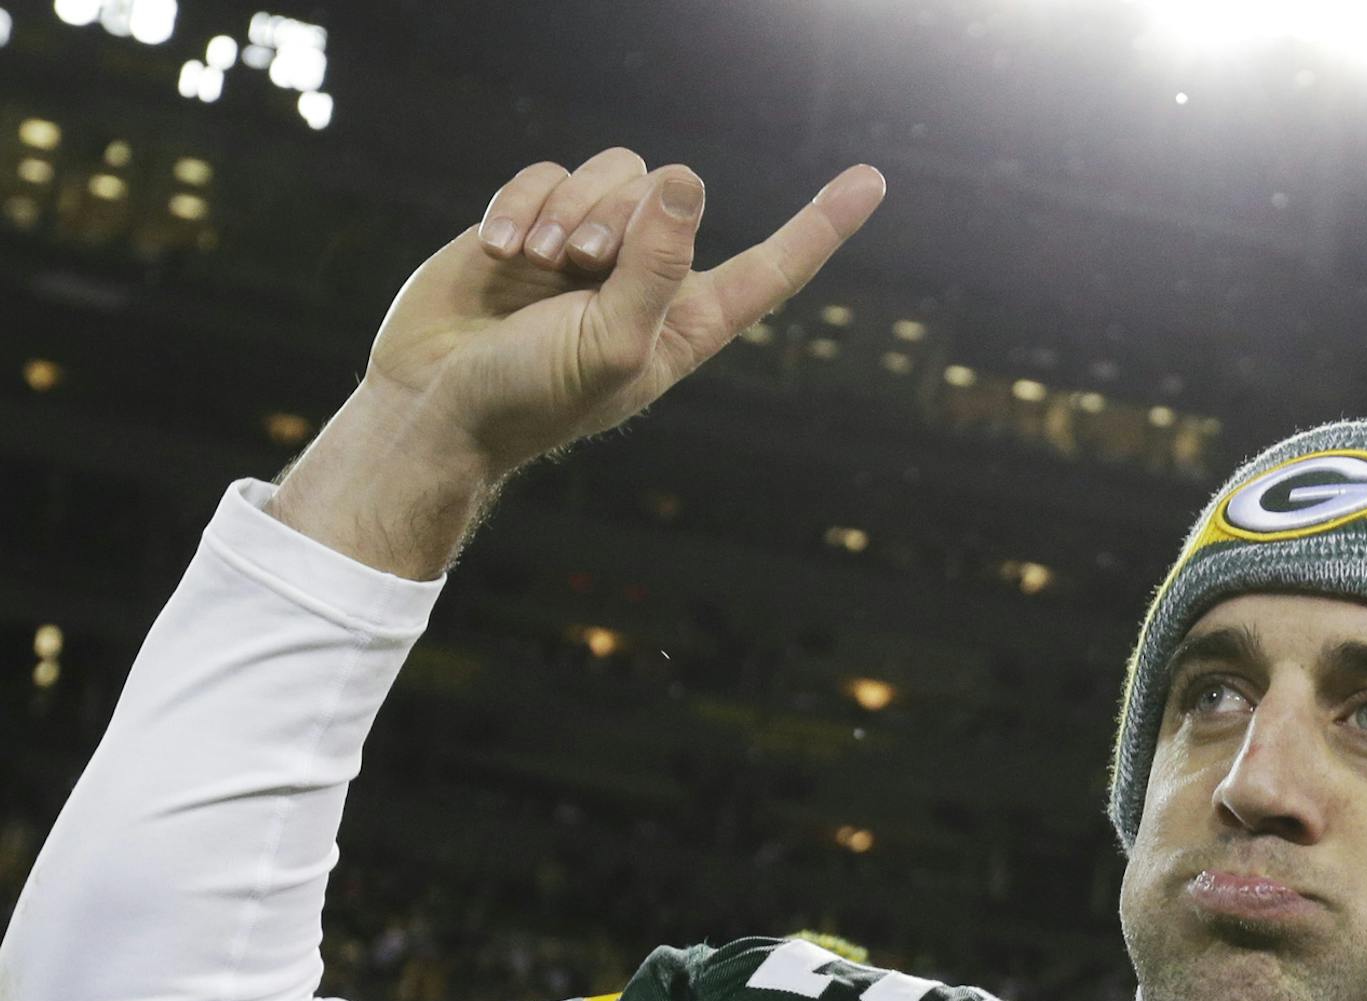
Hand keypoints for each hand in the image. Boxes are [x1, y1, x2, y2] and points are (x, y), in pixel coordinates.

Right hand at [363, 149, 885, 480]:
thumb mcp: (611, 343)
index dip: (820, 225)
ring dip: (569, 208)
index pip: (770, 269)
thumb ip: (656, 266)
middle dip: (620, 216)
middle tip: (577, 264)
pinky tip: (496, 248)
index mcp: (685, 323)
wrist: (435, 404)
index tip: (872, 179)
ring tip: (535, 261)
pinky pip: (545, 173)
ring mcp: (587, 249)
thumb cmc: (532, 398)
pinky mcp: (531, 224)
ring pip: (609, 172)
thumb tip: (689, 182)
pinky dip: (521, 202)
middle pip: (668, 194)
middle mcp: (645, 279)